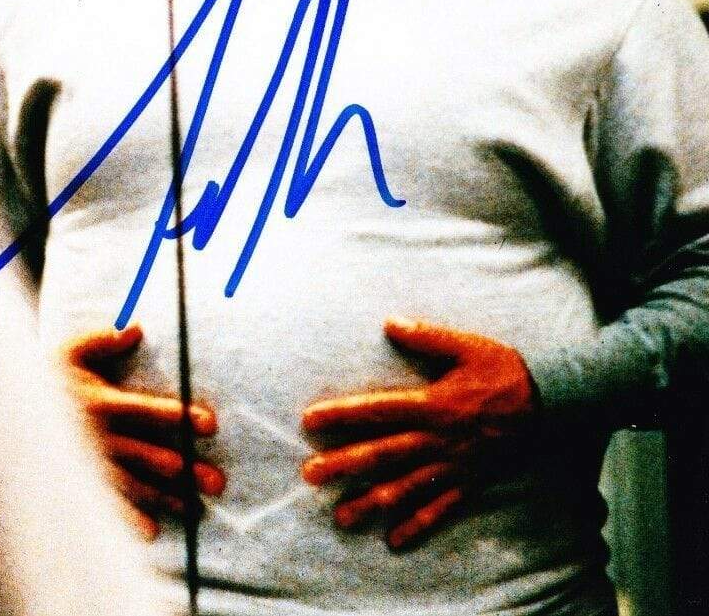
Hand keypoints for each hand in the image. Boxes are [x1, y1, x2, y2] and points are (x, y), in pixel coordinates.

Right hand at [61, 323, 224, 539]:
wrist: (2, 408)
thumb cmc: (44, 378)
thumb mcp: (68, 351)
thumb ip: (102, 339)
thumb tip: (137, 327)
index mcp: (99, 401)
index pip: (144, 409)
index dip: (177, 415)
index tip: (210, 424)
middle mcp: (97, 435)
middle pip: (148, 454)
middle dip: (184, 469)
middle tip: (217, 482)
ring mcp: (87, 462)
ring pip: (134, 483)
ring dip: (166, 496)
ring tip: (195, 508)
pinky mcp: (76, 480)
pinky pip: (104, 502)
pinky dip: (125, 517)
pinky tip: (149, 531)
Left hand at [300, 317, 537, 549]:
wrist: (553, 404)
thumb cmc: (504, 371)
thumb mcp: (466, 346)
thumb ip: (426, 337)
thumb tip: (389, 322)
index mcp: (434, 405)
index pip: (378, 411)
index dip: (342, 415)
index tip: (310, 420)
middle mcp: (439, 440)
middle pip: (383, 454)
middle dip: (344, 465)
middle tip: (310, 474)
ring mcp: (454, 466)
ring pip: (406, 489)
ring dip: (371, 503)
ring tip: (341, 516)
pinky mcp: (470, 482)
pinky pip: (441, 509)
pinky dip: (418, 526)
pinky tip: (394, 540)